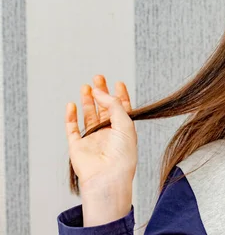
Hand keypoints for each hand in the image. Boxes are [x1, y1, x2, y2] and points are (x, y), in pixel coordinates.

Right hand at [64, 75, 136, 225]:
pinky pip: (72, 128)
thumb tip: (100, 92)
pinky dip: (70, 116)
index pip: (122, 109)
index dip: (120, 95)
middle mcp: (108, 134)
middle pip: (104, 108)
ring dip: (87, 101)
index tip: (118, 82)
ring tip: (86, 87)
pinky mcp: (77, 146)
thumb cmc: (122, 154)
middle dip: (101, 93)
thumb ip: (113, 105)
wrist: (108, 177)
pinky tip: (72, 104)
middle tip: (98, 77)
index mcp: (124, 130)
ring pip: (88, 115)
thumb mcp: (125, 123)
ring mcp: (92, 140)